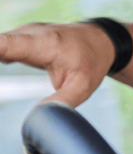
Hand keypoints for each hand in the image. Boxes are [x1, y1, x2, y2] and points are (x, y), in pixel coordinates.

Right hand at [0, 22, 114, 106]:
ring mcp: (21, 34)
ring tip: (24, 81)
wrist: (101, 41)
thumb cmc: (92, 62)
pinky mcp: (17, 38)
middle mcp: (28, 33)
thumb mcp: (83, 86)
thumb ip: (61, 102)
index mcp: (44, 44)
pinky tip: (1, 67)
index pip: (4, 44)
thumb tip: (37, 120)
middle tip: (0, 88)